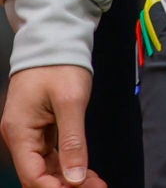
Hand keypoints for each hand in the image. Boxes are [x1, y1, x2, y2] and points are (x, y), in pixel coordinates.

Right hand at [4, 65, 99, 187]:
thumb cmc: (59, 65)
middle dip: (66, 185)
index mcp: (20, 132)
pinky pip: (51, 154)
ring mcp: (29, 133)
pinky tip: (86, 172)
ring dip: (69, 177)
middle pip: (39, 174)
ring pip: (46, 167)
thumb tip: (75, 176)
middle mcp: (20, 137)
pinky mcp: (40, 128)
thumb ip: (72, 141)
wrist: (54, 42)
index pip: (32, 175)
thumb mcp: (70, 102)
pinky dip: (68, 164)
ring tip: (96, 184)